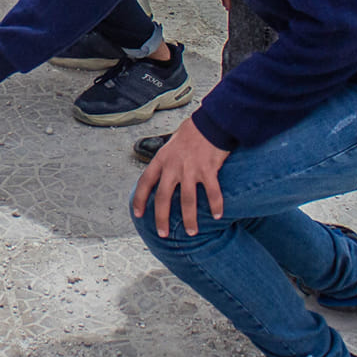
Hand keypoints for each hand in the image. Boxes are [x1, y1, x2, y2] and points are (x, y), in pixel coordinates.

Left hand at [131, 116, 231, 237]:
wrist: (209, 122)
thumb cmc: (190, 134)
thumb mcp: (169, 146)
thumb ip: (165, 163)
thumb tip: (160, 179)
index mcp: (161, 160)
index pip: (144, 183)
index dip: (139, 200)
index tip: (138, 214)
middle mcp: (173, 166)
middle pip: (163, 197)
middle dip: (161, 218)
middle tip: (163, 234)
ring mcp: (191, 168)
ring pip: (187, 200)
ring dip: (189, 219)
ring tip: (192, 232)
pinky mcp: (208, 169)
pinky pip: (212, 192)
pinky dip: (215, 205)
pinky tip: (218, 215)